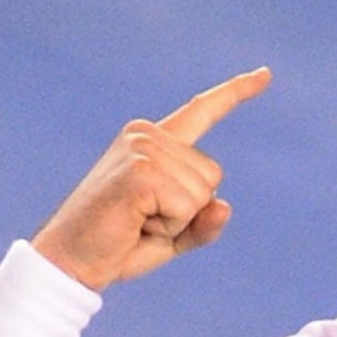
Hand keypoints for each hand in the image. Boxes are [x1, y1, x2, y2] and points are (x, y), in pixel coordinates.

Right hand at [31, 67, 271, 290]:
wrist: (71, 262)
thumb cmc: (118, 247)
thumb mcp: (172, 235)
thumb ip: (203, 221)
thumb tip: (225, 206)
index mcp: (152, 141)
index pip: (202, 111)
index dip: (236, 93)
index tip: (266, 74)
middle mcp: (146, 134)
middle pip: (213, 175)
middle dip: (188, 212)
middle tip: (143, 221)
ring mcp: (142, 148)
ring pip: (203, 193)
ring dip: (176, 222)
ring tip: (136, 223)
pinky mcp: (140, 171)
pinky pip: (187, 207)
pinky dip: (169, 228)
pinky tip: (136, 224)